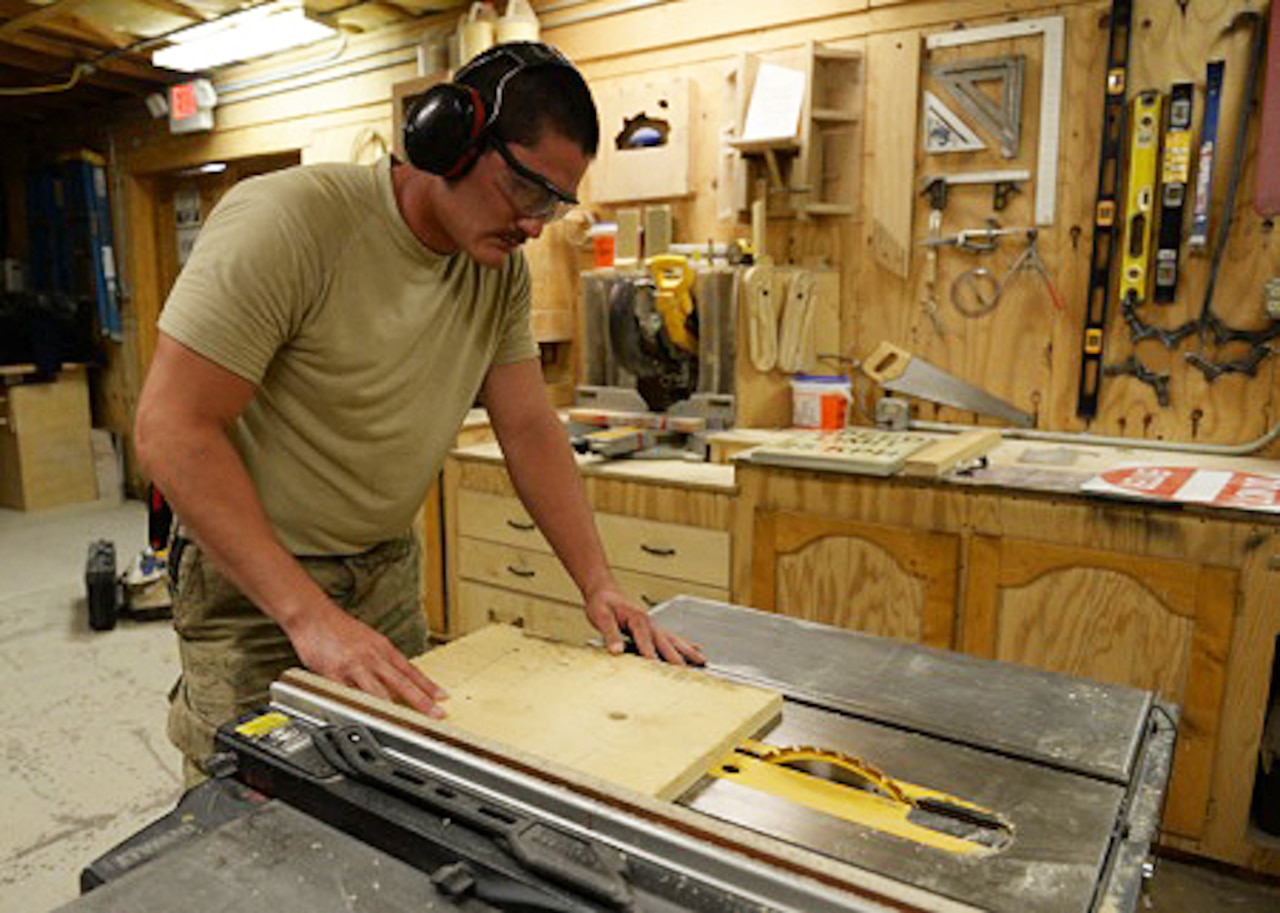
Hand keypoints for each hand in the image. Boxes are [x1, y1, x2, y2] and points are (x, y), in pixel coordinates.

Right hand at [284, 599, 448, 717]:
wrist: (313, 614)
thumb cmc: (339, 627)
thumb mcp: (368, 638)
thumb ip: (381, 658)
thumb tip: (395, 676)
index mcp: (382, 648)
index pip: (411, 670)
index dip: (428, 685)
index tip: (442, 697)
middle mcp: (372, 657)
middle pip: (401, 682)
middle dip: (420, 700)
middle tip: (436, 713)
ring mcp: (353, 665)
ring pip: (377, 691)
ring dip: (393, 709)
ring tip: (406, 724)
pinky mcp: (333, 673)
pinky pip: (347, 694)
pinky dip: (357, 707)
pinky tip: (365, 718)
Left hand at [584, 585, 704, 665]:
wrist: (606, 592)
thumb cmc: (603, 603)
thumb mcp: (601, 617)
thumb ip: (610, 634)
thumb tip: (616, 651)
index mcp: (637, 619)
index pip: (644, 638)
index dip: (649, 651)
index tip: (654, 664)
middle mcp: (649, 623)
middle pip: (665, 641)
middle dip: (675, 656)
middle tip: (684, 671)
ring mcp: (654, 626)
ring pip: (674, 640)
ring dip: (688, 651)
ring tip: (702, 661)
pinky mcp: (654, 629)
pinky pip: (673, 638)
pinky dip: (685, 644)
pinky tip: (696, 648)